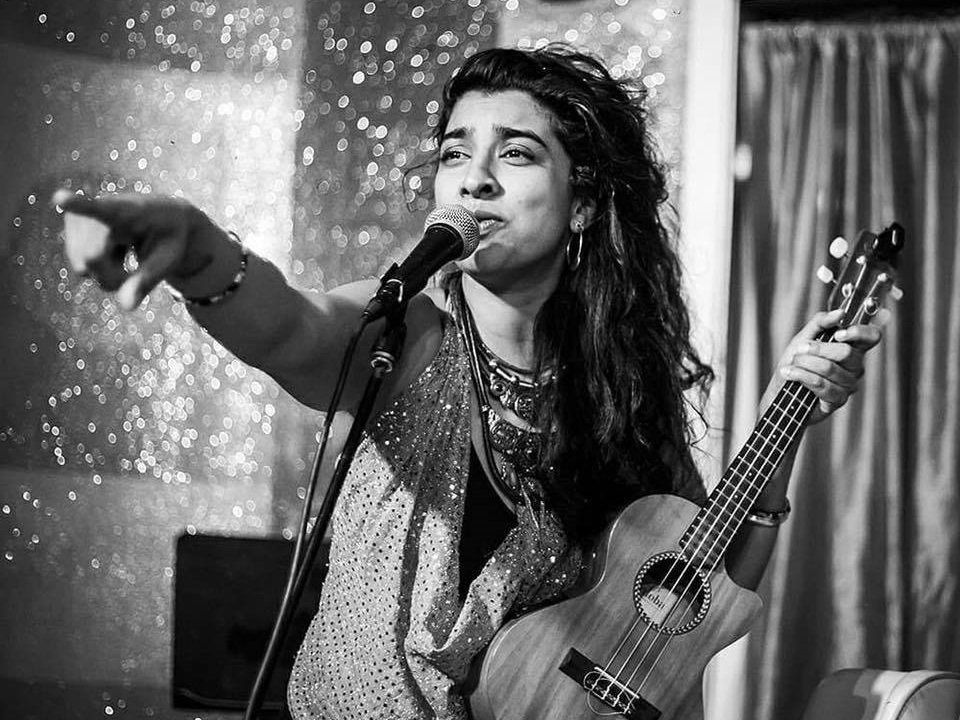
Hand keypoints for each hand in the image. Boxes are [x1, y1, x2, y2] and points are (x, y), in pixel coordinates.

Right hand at [53, 190, 222, 309]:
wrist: (163, 219)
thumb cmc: (169, 238)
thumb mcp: (168, 260)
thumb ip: (147, 281)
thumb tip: (125, 306)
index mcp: (126, 211)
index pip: (100, 208)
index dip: (78, 204)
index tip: (60, 198)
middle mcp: (96, 210)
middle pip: (92, 260)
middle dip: (113, 276)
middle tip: (137, 269)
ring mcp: (79, 219)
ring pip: (84, 269)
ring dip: (108, 274)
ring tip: (127, 252)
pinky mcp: (71, 230)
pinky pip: (82, 270)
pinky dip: (100, 271)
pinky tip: (113, 251)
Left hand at [764, 309, 882, 424]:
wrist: (780, 389)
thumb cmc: (795, 362)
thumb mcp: (803, 337)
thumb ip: (820, 323)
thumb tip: (840, 313)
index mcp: (851, 348)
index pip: (871, 337)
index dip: (860, 333)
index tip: (840, 333)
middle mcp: (855, 366)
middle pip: (846, 352)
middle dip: (817, 349)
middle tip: (799, 350)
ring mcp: (848, 384)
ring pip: (830, 368)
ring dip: (804, 363)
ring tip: (791, 363)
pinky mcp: (838, 400)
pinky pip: (822, 385)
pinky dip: (801, 376)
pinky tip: (790, 373)